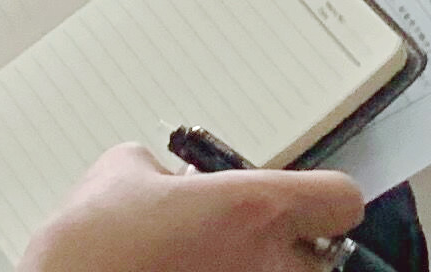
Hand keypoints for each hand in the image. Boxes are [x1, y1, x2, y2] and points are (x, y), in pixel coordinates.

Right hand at [20, 143, 366, 271]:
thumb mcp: (122, 171)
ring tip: (209, 265)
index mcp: (255, 210)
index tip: (306, 198)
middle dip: (287, 249)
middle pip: (321, 259)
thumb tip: (172, 179)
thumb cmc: (89, 251)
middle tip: (247, 242)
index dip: (321, 196)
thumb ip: (165, 169)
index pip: (341, 200)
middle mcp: (267, 266)